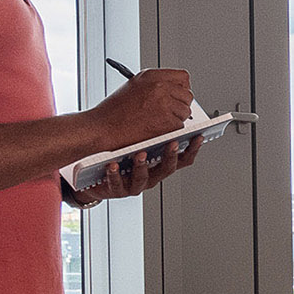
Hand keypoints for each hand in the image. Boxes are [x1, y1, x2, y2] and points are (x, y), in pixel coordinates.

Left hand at [61, 132, 202, 206]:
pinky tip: (113, 165)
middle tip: (172, 143)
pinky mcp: (117, 189)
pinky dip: (115, 175)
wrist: (95, 171)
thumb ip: (153, 128)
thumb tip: (167, 104)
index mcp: (159, 164)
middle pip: (167, 169)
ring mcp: (135, 184)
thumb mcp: (140, 140)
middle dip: (170, 155)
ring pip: (143, 178)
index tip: (198, 136)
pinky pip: (117, 183)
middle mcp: (151, 176)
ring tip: (139, 154)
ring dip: (142, 166)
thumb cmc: (119, 153)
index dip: (192, 149)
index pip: (183, 159)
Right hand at [94, 65, 193, 148]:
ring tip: (156, 121)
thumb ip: (155, 86)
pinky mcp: (167, 122)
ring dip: (175, 119)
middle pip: (187, 95)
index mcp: (151, 76)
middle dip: (180, 105)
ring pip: (185, 112)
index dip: (181, 88)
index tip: (178, 95)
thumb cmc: (112, 112)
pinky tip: (155, 129)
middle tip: (168, 112)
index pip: (183, 77)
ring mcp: (164, 104)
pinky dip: (170, 131)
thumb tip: (173, 91)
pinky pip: (180, 126)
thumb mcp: (133, 87)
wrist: (101, 128)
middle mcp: (159, 87)